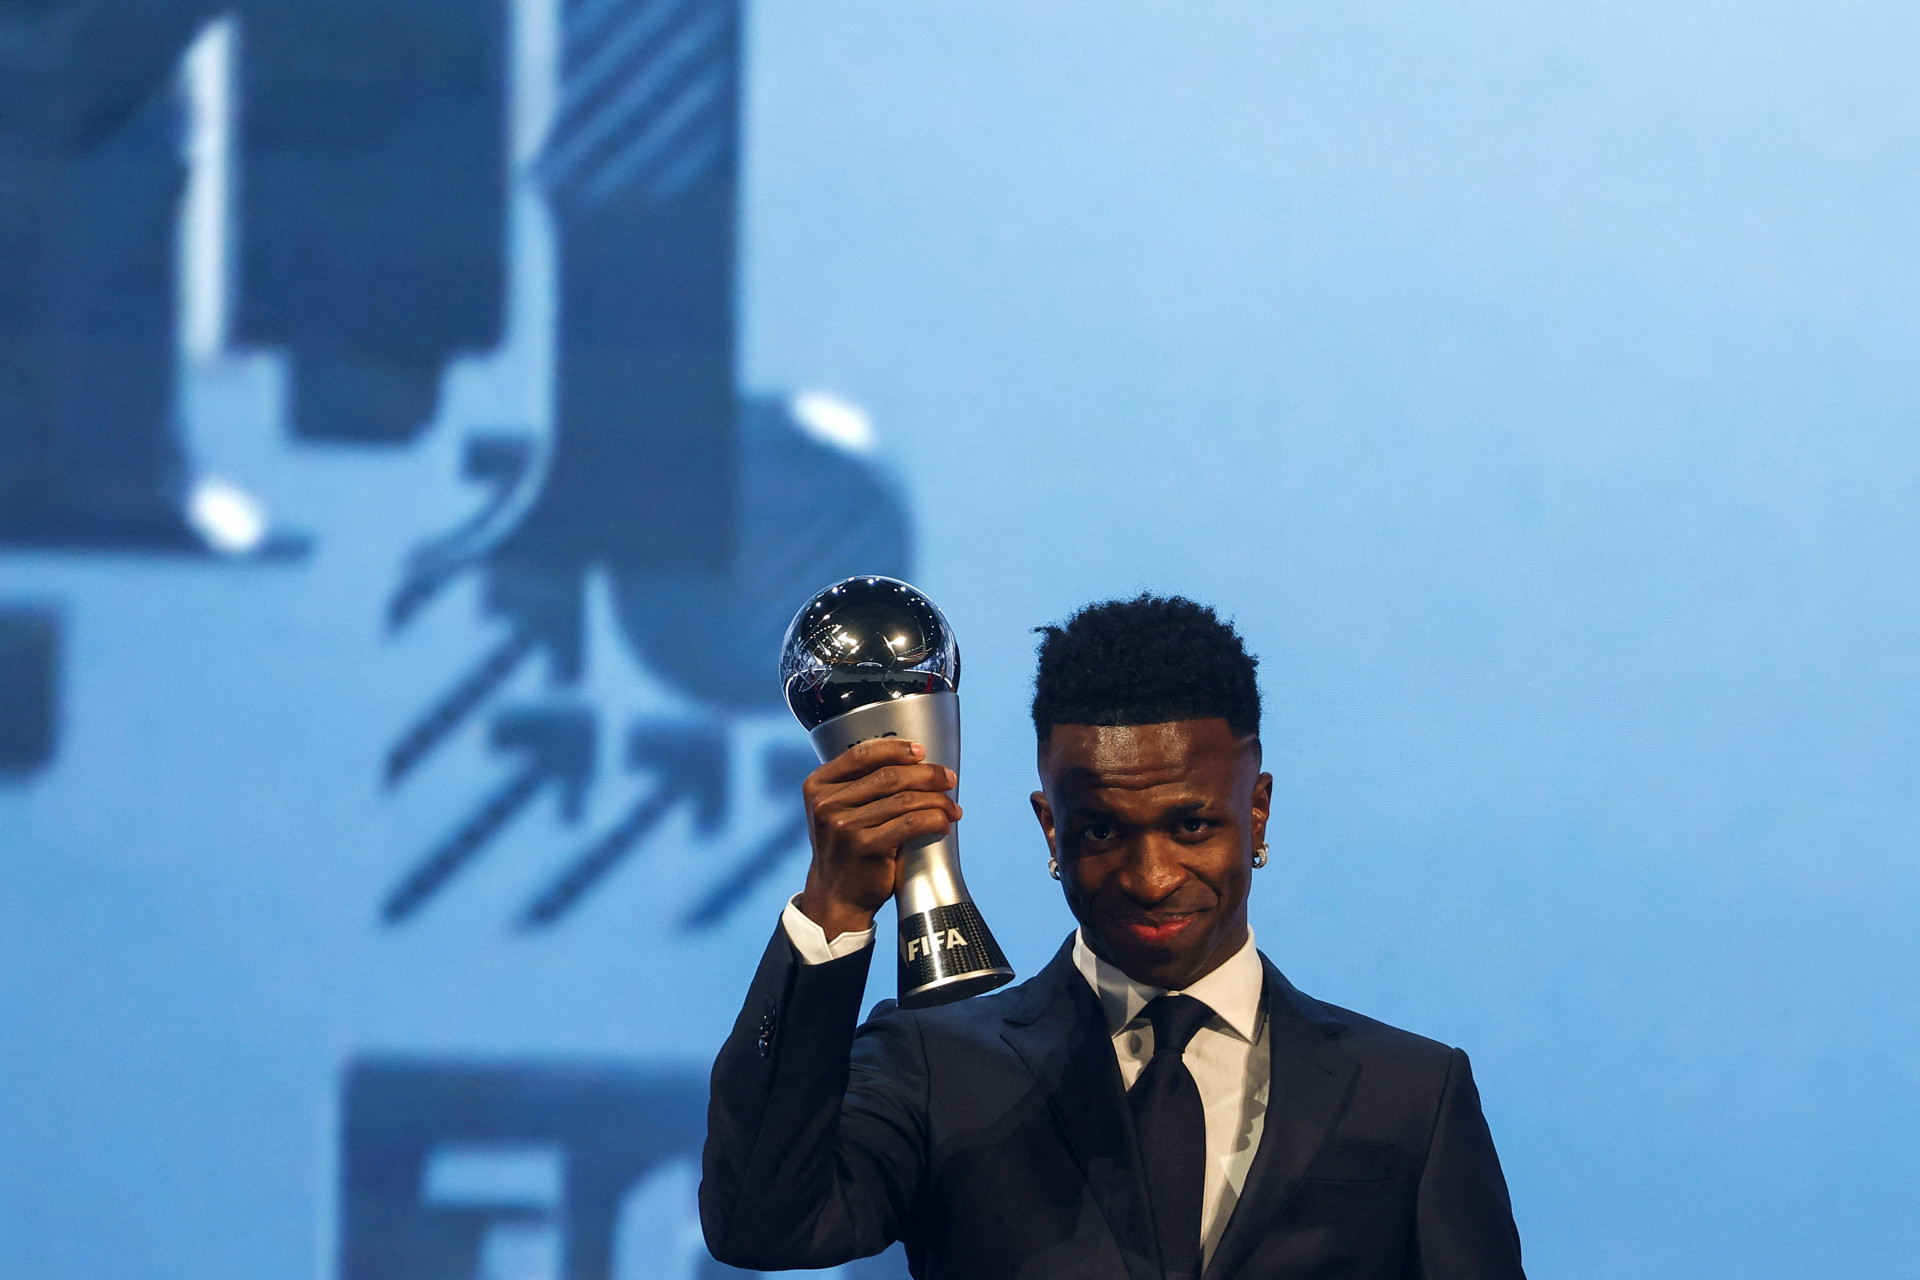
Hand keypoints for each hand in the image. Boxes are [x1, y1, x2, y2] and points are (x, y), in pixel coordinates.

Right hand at [796, 737, 960, 937]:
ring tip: (951, 807)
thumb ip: (858, 785)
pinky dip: (933, 820)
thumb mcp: (836, 810)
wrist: (835, 895)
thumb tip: (910, 761)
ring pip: (904, 800)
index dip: (895, 749)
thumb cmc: (845, 848)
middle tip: (948, 779)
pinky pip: (910, 824)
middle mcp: (827, 803)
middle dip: (926, 775)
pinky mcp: (865, 847)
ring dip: (936, 801)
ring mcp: (844, 826)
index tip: (921, 752)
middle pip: (888, 776)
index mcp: (818, 786)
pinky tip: (943, 823)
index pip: (861, 755)